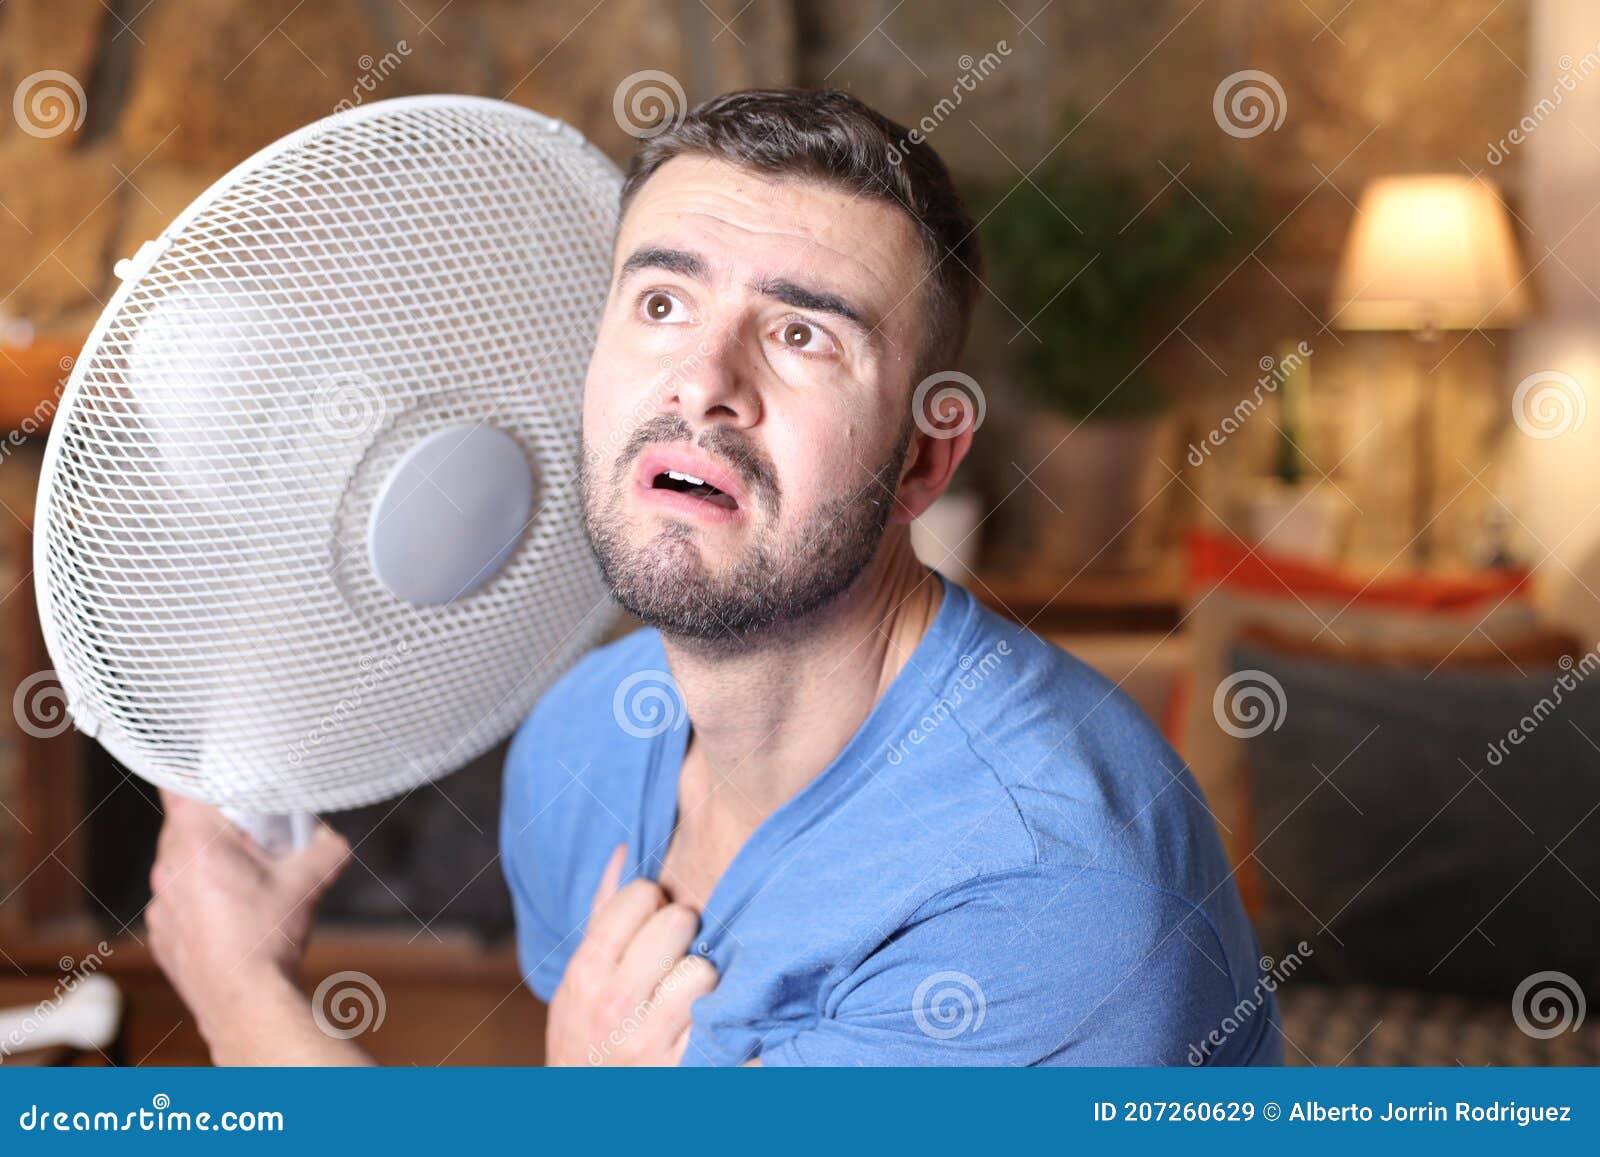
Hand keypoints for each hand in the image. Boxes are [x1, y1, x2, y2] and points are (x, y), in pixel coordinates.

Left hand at [148, 790, 351, 1058]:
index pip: (180, 786)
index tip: (224, 785)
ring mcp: (159, 902)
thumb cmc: (269, 937)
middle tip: (254, 841)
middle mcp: (168, 867)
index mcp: (198, 842)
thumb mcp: (311, 880)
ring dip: (207, 866)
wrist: (244, 1000)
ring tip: (246, 885)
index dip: (200, 778)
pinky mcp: (160, 932)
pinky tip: (231, 918)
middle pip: (185, 826)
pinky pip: (177, 900)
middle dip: (218, 828)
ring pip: (180, 865)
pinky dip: (199, 901)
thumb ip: (326, 845)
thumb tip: (330, 836)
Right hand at [545, 845, 717, 1065]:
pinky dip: (719, 1016)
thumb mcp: (580, 981)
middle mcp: (614, 1004)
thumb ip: (604, 915)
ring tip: (690, 990)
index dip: (652, 902)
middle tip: (677, 951)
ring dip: (703, 977)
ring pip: (704, 970)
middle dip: (683, 931)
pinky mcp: (684, 1070)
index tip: (652, 921)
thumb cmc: (586, 1036)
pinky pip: (720, 1020)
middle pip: (677, 922)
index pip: (639, 896)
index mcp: (586, 972)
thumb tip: (625, 851)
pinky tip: (706, 1020)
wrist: (582, 1113)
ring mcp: (649, 1040)